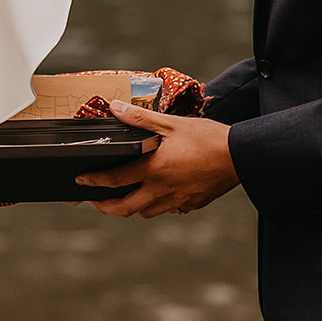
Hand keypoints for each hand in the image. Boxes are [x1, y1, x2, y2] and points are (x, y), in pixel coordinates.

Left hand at [77, 100, 239, 217]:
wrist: (241, 157)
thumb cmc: (207, 138)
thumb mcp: (171, 123)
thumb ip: (140, 119)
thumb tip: (116, 108)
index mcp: (153, 169)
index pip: (114, 180)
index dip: (92, 182)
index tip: (80, 182)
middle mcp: (161, 190)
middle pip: (124, 208)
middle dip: (105, 206)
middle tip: (95, 201)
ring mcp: (177, 201)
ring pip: (145, 212)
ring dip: (132, 206)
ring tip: (125, 196)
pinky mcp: (191, 205)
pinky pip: (167, 210)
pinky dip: (157, 205)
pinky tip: (158, 194)